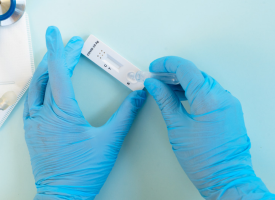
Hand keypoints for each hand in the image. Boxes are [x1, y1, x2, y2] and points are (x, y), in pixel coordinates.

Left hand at [23, 27, 145, 199]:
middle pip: (49, 75)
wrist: (62, 195)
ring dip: (48, 69)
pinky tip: (48, 85)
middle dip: (60, 56)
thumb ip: (126, 116)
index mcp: (62, 113)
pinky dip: (41, 85)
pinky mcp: (33, 130)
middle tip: (72, 46)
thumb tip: (139, 97)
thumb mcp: (109, 141)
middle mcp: (44, 115)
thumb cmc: (83, 171)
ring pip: (37, 86)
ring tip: (60, 59)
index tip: (59, 35)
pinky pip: (33, 99)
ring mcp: (35, 122)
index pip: (59, 73)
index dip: (60, 50)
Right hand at [144, 56, 273, 198]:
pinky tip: (180, 95)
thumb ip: (165, 101)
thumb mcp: (178, 127)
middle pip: (194, 73)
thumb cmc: (204, 159)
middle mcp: (222, 97)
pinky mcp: (228, 109)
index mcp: (209, 99)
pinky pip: (209, 92)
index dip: (167, 64)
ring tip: (164, 87)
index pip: (186, 69)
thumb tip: (154, 85)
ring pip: (202, 82)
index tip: (154, 67)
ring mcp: (228, 102)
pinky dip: (193, 91)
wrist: (225, 177)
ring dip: (182, 82)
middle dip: (173, 73)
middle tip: (156, 78)